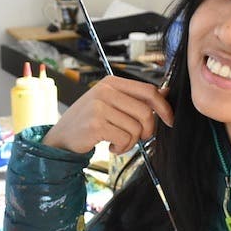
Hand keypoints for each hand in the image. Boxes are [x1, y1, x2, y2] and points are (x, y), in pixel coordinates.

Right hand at [43, 76, 173, 154]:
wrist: (61, 138)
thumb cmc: (89, 121)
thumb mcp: (112, 104)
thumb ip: (136, 98)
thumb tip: (166, 92)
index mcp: (111, 82)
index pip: (148, 91)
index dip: (164, 107)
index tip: (169, 121)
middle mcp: (105, 91)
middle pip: (146, 112)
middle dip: (147, 131)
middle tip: (137, 138)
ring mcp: (99, 106)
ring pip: (136, 128)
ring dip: (131, 142)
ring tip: (118, 142)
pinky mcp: (96, 124)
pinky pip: (124, 139)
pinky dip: (122, 148)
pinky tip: (111, 147)